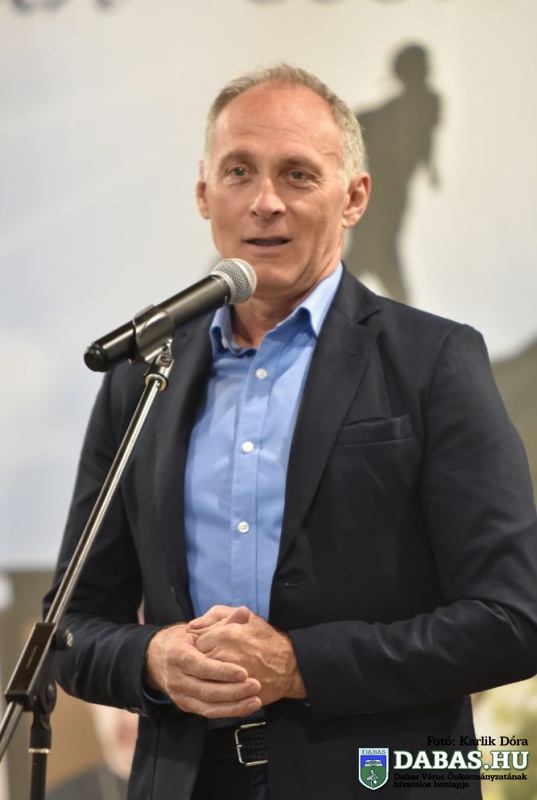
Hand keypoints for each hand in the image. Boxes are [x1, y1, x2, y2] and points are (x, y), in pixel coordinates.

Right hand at [145, 622, 261, 718]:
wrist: (156, 658)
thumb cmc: (183, 639)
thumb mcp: (197, 627)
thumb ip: (222, 622)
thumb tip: (244, 611)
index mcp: (178, 655)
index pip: (202, 667)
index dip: (223, 672)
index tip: (244, 672)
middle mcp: (176, 678)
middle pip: (206, 690)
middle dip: (233, 691)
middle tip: (255, 686)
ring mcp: (180, 695)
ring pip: (208, 706)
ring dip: (234, 706)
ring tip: (255, 701)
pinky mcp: (186, 705)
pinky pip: (208, 712)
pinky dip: (228, 712)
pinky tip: (245, 707)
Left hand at [188, 606, 305, 705]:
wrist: (288, 666)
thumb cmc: (266, 638)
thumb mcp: (245, 617)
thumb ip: (217, 614)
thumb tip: (193, 625)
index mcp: (224, 634)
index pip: (196, 641)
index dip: (199, 644)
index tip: (206, 645)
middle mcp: (223, 654)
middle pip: (197, 660)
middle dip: (200, 659)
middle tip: (210, 659)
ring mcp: (227, 675)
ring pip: (203, 676)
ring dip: (205, 675)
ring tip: (214, 672)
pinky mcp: (233, 692)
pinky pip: (213, 692)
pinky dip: (213, 688)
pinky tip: (218, 684)